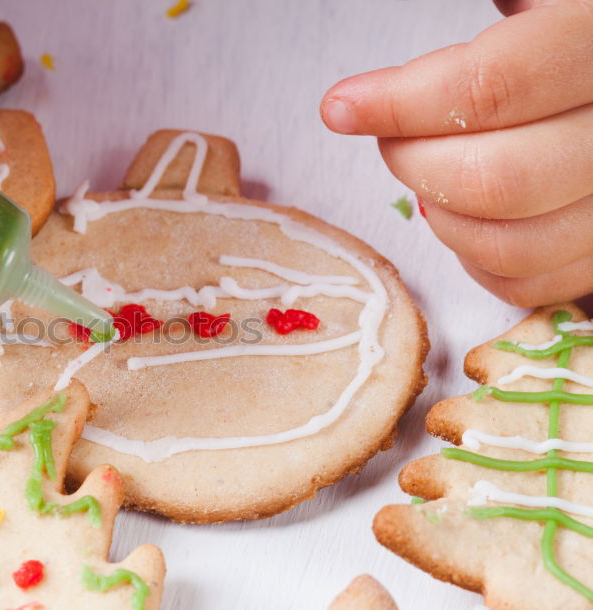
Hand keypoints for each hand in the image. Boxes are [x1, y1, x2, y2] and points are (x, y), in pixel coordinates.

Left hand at [320, 0, 592, 306]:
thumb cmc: (567, 30)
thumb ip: (489, 13)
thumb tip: (371, 71)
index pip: (492, 87)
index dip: (401, 103)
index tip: (342, 106)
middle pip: (495, 181)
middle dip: (414, 163)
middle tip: (392, 136)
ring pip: (509, 244)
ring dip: (440, 214)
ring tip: (430, 168)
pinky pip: (527, 283)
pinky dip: (472, 255)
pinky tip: (463, 209)